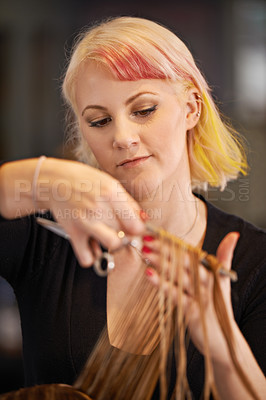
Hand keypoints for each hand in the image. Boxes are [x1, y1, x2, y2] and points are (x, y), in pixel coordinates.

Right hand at [38, 158, 145, 266]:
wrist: (54, 181)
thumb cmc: (84, 181)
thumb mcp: (109, 183)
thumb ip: (128, 202)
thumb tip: (143, 220)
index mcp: (110, 193)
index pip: (135, 224)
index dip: (139, 229)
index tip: (135, 228)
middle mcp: (98, 208)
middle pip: (126, 233)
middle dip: (126, 234)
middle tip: (120, 229)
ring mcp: (85, 222)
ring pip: (112, 245)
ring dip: (113, 244)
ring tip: (108, 236)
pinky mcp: (73, 233)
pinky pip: (87, 258)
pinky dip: (91, 256)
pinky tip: (92, 245)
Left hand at [142, 232, 239, 362]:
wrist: (223, 341)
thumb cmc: (217, 307)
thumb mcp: (220, 281)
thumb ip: (224, 256)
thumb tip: (233, 235)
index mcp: (212, 272)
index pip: (190, 252)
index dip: (173, 242)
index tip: (155, 233)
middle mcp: (207, 282)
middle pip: (184, 261)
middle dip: (164, 248)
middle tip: (146, 238)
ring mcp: (201, 297)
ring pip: (179, 275)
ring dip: (161, 262)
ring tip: (145, 252)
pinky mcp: (194, 313)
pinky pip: (176, 296)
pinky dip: (162, 284)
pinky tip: (149, 274)